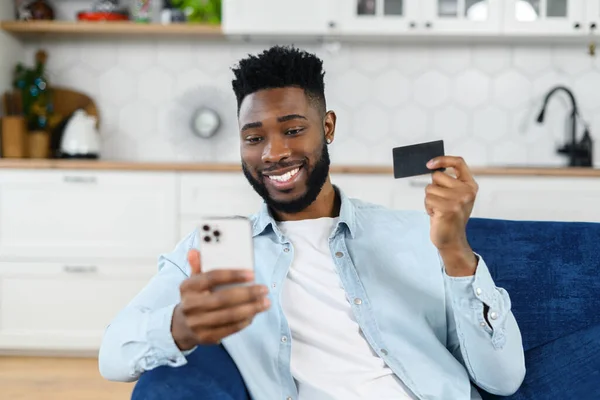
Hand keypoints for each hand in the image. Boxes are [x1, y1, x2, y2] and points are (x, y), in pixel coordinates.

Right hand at [171, 249, 269, 349]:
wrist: (181, 327)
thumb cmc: (194, 298)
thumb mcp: (193, 282)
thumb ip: (197, 266)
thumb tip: (195, 251)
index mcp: (188, 287)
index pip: (211, 278)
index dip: (232, 275)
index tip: (252, 274)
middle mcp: (190, 305)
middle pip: (222, 298)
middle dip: (247, 294)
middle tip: (263, 289)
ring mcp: (197, 323)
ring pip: (228, 315)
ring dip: (250, 309)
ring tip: (265, 303)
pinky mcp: (205, 337)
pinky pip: (229, 329)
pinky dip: (244, 322)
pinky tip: (254, 314)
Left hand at [425, 156, 478, 273]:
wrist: (451, 240)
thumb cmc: (449, 216)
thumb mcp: (454, 196)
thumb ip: (447, 182)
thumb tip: (431, 166)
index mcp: (470, 185)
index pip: (459, 162)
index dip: (443, 159)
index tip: (429, 163)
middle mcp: (467, 191)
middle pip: (437, 176)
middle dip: (433, 188)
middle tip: (440, 202)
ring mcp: (459, 200)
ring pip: (430, 188)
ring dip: (429, 200)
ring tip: (438, 210)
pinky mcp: (448, 208)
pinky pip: (427, 199)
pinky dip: (427, 207)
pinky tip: (436, 215)